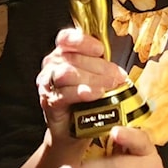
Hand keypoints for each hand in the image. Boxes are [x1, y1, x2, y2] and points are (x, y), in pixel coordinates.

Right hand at [36, 28, 125, 144]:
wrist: (76, 129)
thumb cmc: (87, 99)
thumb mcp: (96, 77)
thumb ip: (103, 67)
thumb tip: (119, 71)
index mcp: (63, 53)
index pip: (67, 38)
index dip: (83, 41)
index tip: (100, 50)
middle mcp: (52, 65)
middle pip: (73, 58)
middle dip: (99, 67)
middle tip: (118, 76)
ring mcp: (48, 83)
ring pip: (67, 73)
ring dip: (91, 79)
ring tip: (109, 86)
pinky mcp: (49, 102)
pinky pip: (64, 94)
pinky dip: (81, 93)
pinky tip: (94, 94)